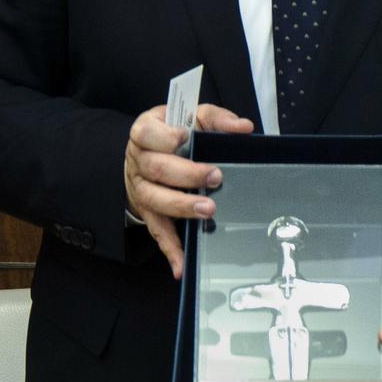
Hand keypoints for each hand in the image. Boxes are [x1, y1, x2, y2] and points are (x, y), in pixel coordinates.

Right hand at [121, 103, 252, 278]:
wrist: (147, 153)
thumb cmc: (174, 132)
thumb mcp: (193, 117)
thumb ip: (216, 119)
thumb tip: (243, 127)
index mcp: (146, 133)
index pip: (147, 133)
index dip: (164, 136)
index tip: (184, 137)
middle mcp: (139, 162)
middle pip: (156, 169)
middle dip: (186, 174)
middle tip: (215, 177)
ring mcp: (141, 189)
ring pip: (155, 200)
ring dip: (181, 207)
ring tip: (207, 210)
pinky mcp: (149, 212)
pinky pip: (158, 232)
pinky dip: (170, 250)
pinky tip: (181, 265)